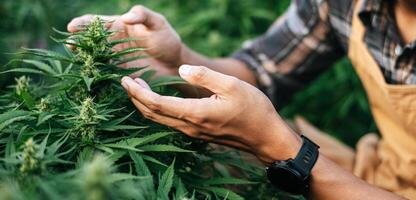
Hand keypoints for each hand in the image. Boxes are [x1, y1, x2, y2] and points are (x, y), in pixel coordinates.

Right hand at [67, 5, 182, 76]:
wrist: (175, 63)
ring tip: (78, 59)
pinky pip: (104, 72)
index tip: (72, 26)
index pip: (96, 22)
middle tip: (71, 44)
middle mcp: (113, 42)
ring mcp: (115, 58)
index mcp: (118, 26)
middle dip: (78, 41)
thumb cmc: (167, 39)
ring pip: (94, 57)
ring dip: (84, 58)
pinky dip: (95, 73)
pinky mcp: (120, 73)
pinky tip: (88, 73)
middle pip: (90, 40)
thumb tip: (124, 18)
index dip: (83, 23)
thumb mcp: (157, 22)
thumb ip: (142, 15)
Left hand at [121, 65, 301, 163]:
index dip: (138, 93)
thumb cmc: (253, 109)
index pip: (157, 104)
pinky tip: (157, 101)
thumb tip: (180, 71)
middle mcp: (190, 126)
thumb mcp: (231, 86)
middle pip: (153, 114)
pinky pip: (170, 123)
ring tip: (137, 88)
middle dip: (136, 98)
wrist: (265, 136)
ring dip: (145, 105)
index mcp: (196, 113)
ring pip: (160, 120)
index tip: (126, 80)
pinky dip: (157, 111)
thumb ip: (204, 76)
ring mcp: (193, 133)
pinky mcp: (198, 134)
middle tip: (126, 81)